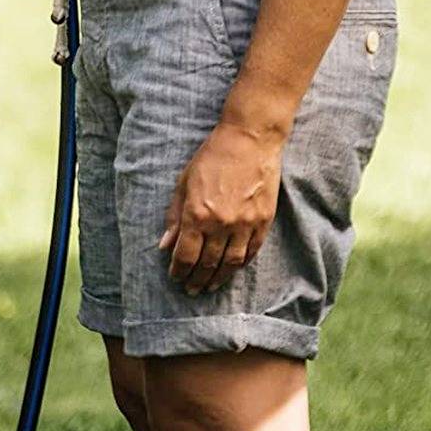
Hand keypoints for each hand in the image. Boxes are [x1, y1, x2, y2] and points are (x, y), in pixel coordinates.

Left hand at [159, 124, 283, 294]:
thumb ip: (174, 218)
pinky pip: (252, 251)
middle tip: (191, 290)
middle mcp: (221, 224)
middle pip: (207, 263)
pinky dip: (241, 264)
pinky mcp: (264, 220)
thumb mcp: (183, 185)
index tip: (175, 277)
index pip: (186, 255)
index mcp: (197, 215)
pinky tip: (232, 270)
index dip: (179, 270)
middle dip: (196, 280)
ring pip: (231, 263)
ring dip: (219, 278)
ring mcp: (245, 223)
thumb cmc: (211, 159)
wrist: (249, 141)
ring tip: (210, 286)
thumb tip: (165, 246)